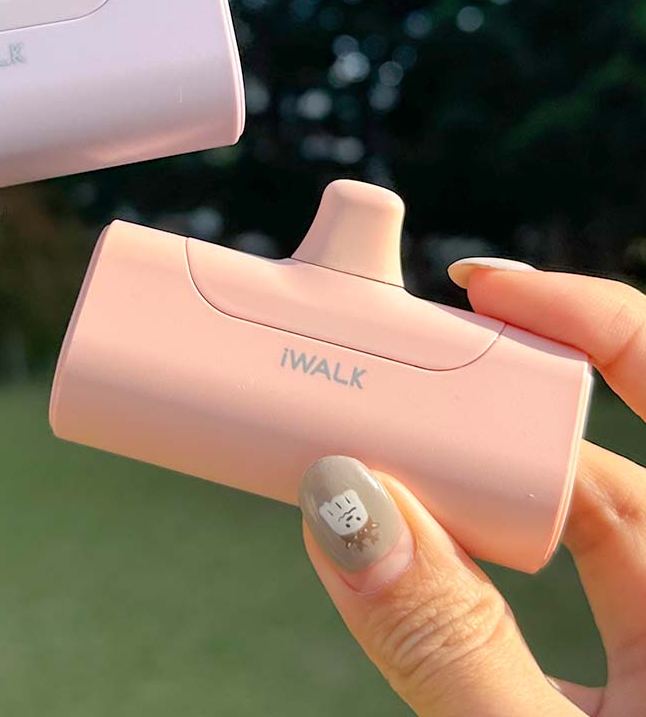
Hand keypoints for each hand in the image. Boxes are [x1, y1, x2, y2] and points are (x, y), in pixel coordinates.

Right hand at [297, 261, 645, 715]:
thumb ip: (449, 641)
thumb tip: (346, 503)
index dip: (587, 314)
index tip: (479, 285)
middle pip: (593, 455)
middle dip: (486, 416)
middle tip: (383, 393)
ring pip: (567, 522)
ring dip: (466, 490)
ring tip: (374, 471)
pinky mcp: (637, 680)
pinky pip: (557, 584)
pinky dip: (477, 555)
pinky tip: (415, 546)